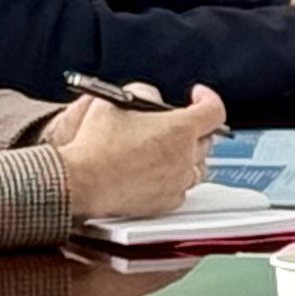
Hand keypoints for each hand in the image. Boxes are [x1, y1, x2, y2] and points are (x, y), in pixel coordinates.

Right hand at [50, 85, 224, 221]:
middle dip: (193, 129)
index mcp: (180, 129)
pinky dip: (173, 180)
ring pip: (195, 166)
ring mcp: (178, 181)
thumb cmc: (95, 143)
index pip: (215, 110)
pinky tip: (156, 173)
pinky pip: (181, 189)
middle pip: (206, 139)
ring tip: (163, 150)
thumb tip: (152, 98)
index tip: (197, 96)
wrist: (80, 180)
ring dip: (185, 156)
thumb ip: (143, 93)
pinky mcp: (167, 203)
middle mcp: (185, 156)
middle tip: (171, 125)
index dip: (207, 98)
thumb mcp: (116, 101)